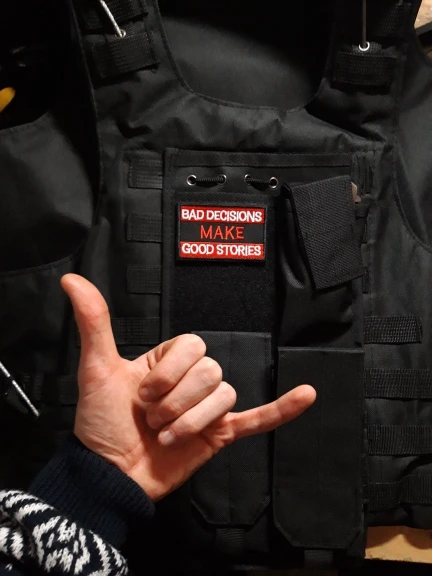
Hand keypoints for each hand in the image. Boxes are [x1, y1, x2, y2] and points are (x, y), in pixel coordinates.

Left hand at [61, 274, 315, 501]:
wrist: (109, 477)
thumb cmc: (100, 425)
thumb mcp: (97, 368)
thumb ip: (94, 322)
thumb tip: (74, 281)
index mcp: (167, 361)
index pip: (193, 347)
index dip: (169, 372)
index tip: (142, 393)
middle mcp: (189, 381)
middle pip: (211, 371)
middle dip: (177, 400)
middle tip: (152, 418)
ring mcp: (206, 407)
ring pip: (224, 394)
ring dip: (192, 419)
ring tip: (168, 434)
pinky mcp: (219, 433)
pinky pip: (257, 418)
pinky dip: (282, 409)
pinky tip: (305, 395)